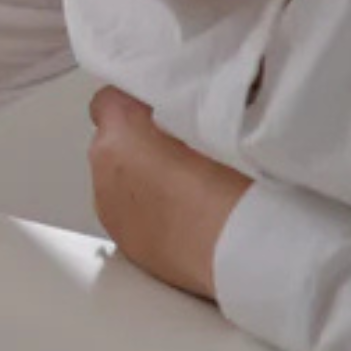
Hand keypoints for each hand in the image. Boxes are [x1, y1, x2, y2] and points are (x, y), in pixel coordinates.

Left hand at [86, 86, 249, 301]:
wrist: (245, 250)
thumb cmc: (237, 185)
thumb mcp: (216, 121)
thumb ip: (184, 107)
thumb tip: (186, 103)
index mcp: (119, 135)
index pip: (109, 100)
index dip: (137, 103)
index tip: (164, 107)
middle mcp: (105, 173)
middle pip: (114, 142)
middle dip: (142, 142)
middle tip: (186, 147)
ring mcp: (112, 212)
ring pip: (120, 180)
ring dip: (145, 179)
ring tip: (193, 185)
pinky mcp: (127, 245)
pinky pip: (131, 215)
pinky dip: (152, 212)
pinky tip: (188, 216)